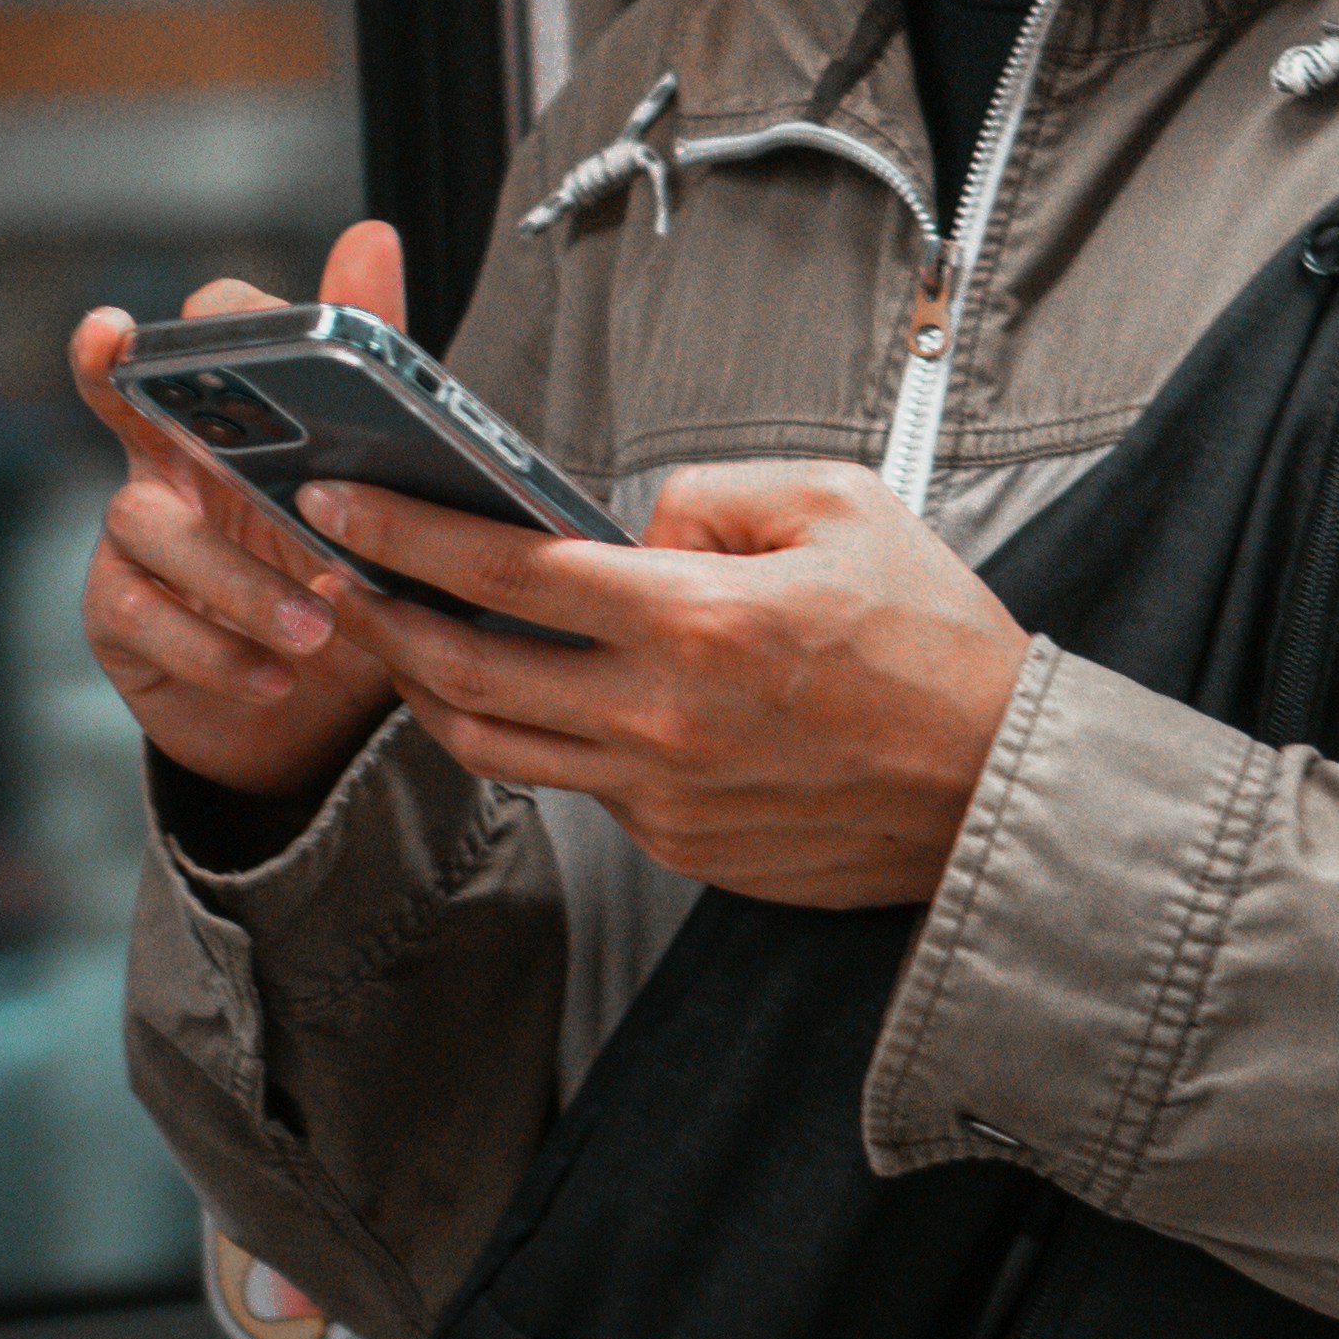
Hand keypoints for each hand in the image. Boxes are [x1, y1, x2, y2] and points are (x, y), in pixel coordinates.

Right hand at [72, 218, 414, 812]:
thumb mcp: (378, 480)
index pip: (193, 340)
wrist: (318, 709)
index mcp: (235, 416)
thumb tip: (372, 234)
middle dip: (116, 373)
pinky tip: (272, 676)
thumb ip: (370, 364)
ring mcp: (138, 536)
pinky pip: (146, 618)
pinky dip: (213, 647)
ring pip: (154, 526)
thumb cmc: (342, 569)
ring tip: (313, 626)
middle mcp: (172, 459)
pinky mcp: (120, 613)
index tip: (140, 317)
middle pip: (125, 396)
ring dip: (236, 579)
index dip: (177, 322)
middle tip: (118, 350)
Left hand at [312, 457, 1031, 907]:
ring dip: (431, 693)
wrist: (1000, 787)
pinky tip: (532, 697)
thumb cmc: (937, 643)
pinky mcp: (680, 846)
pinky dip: (540, 738)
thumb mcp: (841, 506)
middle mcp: (661, 719)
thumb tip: (633, 522)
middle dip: (381, 618)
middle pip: (464, 674)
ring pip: (496, 749)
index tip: (343, 509)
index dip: (404, 536)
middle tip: (338, 577)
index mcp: (696, 620)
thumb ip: (715, 492)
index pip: (504, 573)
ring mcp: (663, 795)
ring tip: (404, 642)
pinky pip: (580, 787)